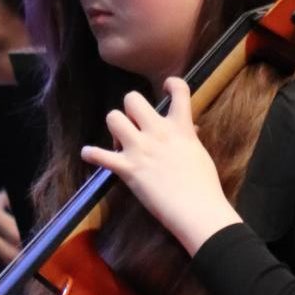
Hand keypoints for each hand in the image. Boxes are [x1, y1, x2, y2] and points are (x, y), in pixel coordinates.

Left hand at [80, 77, 240, 254]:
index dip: (171, 84)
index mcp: (181, 127)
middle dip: (130, 109)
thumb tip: (189, 130)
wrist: (197, 210)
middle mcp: (158, 132)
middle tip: (135, 126)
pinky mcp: (127, 168)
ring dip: (114, 127)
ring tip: (120, 142)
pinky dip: (91, 154)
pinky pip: (99, 155)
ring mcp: (140, 149)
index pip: (179, 89)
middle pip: (132, 99)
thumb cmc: (205, 186)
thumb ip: (189, 138)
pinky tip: (89, 155)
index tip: (166, 89)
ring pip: (113, 117)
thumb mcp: (199, 154)